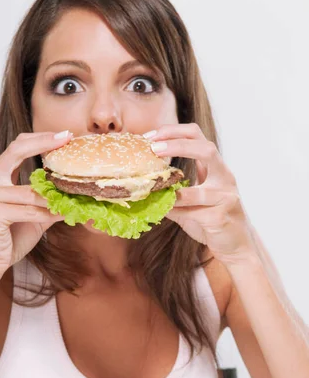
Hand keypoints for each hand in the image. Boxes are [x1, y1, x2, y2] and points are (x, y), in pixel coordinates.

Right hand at [0, 131, 71, 277]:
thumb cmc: (6, 241)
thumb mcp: (32, 217)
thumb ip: (48, 203)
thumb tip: (76, 195)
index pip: (16, 148)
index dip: (40, 139)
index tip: (64, 135)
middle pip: (16, 151)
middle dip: (44, 142)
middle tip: (67, 139)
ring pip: (30, 191)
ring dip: (55, 195)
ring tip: (76, 192)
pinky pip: (28, 211)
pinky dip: (46, 214)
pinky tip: (61, 214)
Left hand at [148, 123, 254, 263]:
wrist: (235, 245)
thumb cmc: (211, 220)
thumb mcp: (191, 202)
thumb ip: (172, 193)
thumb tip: (142, 189)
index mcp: (215, 168)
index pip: (197, 136)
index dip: (173, 132)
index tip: (150, 137)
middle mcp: (224, 177)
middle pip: (206, 149)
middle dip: (178, 145)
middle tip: (154, 148)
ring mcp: (226, 197)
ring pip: (200, 189)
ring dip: (174, 191)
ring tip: (153, 188)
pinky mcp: (222, 217)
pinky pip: (196, 213)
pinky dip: (177, 212)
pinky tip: (164, 211)